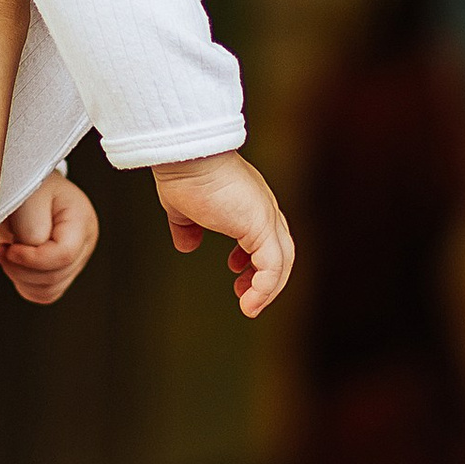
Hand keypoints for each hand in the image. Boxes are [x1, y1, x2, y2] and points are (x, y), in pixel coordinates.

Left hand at [0, 167, 99, 305]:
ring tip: (5, 254)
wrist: (23, 188)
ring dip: (20, 277)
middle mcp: (84, 244)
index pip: (63, 254)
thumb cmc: (25, 186)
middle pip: (56, 275)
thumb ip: (32, 225)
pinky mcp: (61, 272)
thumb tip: (32, 252)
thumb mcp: (27, 196)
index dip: (32, 258)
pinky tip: (13, 264)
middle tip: (0, 250)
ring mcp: (75, 261)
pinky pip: (44, 294)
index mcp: (81, 219)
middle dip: (21, 268)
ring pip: (49, 289)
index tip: (7, 248)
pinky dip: (24, 285)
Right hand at [152, 152, 294, 317]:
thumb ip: (188, 227)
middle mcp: (264, 208)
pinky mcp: (262, 227)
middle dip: (265, 277)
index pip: (265, 235)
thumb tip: (186, 246)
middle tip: (246, 296)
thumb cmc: (182, 174)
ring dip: (267, 289)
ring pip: (281, 262)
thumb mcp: (182, 208)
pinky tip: (248, 303)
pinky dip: (264, 289)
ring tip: (249, 307)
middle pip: (281, 251)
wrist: (186, 156)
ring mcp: (266, 216)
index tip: (236, 270)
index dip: (253, 258)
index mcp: (250, 202)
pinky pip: (272, 267)